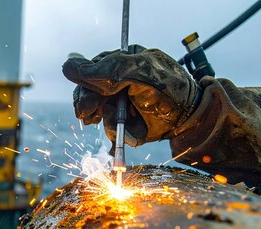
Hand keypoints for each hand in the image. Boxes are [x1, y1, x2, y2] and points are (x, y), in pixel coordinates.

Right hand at [62, 45, 199, 145]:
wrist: (192, 119)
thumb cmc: (171, 89)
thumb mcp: (138, 73)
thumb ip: (105, 70)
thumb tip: (68, 66)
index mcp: (122, 60)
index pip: (90, 69)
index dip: (85, 85)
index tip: (88, 100)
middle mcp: (118, 80)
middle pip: (87, 92)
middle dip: (88, 104)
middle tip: (89, 115)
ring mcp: (120, 102)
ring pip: (96, 114)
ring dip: (105, 121)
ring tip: (118, 123)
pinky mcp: (124, 122)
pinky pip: (109, 130)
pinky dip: (117, 135)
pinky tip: (130, 131)